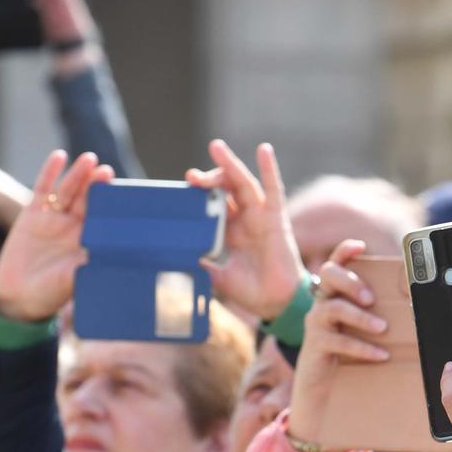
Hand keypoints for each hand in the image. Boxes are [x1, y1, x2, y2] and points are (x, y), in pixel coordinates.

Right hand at [0, 151, 109, 322]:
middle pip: (88, 199)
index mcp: (90, 241)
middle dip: (97, 185)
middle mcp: (75, 226)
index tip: (123, 193)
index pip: (104, 217)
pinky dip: (50, 172)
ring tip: (89, 160)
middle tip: (107, 171)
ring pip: (69, 190)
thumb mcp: (74, 280)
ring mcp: (55, 218)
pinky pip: (43, 189)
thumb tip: (112, 259)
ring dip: (78, 174)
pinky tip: (59, 156)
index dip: (111, 205)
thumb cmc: (52, 293)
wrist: (19, 297)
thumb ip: (89, 266)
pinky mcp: (33, 213)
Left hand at [191, 140, 306, 322]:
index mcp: (230, 231)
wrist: (276, 303)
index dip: (199, 194)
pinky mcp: (276, 218)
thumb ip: (201, 265)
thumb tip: (175, 257)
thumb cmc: (251, 291)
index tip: (183, 187)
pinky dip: (269, 169)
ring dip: (230, 165)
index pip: (213, 204)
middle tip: (192, 175)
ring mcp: (260, 216)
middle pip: (225, 189)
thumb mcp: (217, 276)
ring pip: (243, 184)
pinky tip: (264, 150)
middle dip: (209, 177)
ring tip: (216, 147)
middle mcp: (244, 219)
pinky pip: (274, 190)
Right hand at [287, 240, 390, 451]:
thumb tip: (414, 309)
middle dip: (350, 281)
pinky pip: (336, 341)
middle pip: (328, 276)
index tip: (359, 246)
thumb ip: (377, 316)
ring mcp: (314, 324)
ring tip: (382, 328)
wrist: (321, 390)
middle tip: (370, 297)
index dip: (343, 252)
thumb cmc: (347, 356)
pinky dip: (361, 347)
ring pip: (331, 307)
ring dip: (359, 316)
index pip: (334, 264)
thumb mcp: (362, 332)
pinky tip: (380, 355)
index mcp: (333, 295)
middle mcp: (320, 304)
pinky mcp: (314, 346)